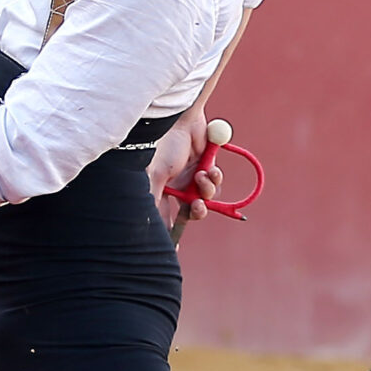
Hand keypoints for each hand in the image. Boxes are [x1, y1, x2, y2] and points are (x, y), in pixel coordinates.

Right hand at [149, 113, 221, 233]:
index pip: (164, 219)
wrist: (182, 119)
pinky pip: (215, 184)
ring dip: (207, 190)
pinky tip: (209, 169)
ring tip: (202, 176)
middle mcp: (174, 188)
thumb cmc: (163, 145)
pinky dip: (215, 179)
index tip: (174, 251)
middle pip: (188, 212)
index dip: (170, 234)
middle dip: (196, 211)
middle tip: (198, 207)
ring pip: (205, 199)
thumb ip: (155, 202)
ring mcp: (191, 179)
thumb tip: (155, 227)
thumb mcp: (155, 176)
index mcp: (158, 190)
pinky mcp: (206, 168)